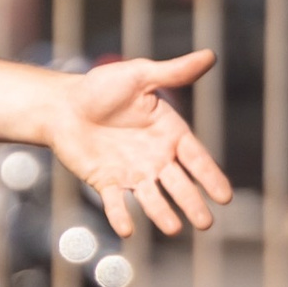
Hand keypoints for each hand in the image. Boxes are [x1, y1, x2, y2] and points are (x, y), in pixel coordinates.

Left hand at [48, 51, 230, 237]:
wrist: (62, 104)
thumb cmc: (102, 87)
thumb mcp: (139, 76)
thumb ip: (173, 72)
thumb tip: (210, 55)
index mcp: (170, 133)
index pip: (196, 158)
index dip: (210, 176)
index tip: (225, 197)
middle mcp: (155, 157)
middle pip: (178, 184)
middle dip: (191, 202)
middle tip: (206, 223)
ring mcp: (130, 172)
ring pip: (150, 197)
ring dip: (161, 213)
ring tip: (173, 230)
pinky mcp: (104, 181)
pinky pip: (114, 202)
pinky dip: (120, 215)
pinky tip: (127, 231)